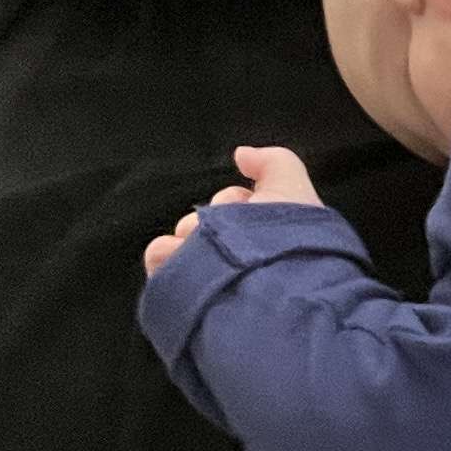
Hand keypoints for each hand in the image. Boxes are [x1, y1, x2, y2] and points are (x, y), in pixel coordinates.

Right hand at [141, 145, 324, 278]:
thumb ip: (274, 162)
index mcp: (259, 235)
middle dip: (210, 218)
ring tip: (206, 251)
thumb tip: (242, 155)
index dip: (235, 198)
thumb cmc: (284, 238)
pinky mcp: (182, 295)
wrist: (269, 293)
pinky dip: (165, 256)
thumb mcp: (291, 187)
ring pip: (179, 240)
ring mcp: (207, 277)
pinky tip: (183, 261)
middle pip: (201, 219)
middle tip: (225, 232)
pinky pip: (159, 261)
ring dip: (188, 238)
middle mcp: (234, 257)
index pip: (230, 200)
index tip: (248, 207)